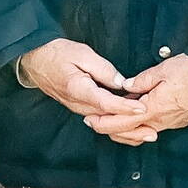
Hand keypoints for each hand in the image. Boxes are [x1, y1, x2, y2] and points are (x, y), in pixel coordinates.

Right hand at [17, 39, 144, 124]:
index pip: (106, 102)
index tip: (142, 109)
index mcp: (78, 89)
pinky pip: (100, 119)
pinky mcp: (80, 108)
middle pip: (107, 119)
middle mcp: (78, 103)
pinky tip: (130, 125)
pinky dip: (116, 124)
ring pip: (105, 123)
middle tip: (152, 132)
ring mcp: (78, 108)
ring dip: (125, 130)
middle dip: (130, 126)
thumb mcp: (81, 53)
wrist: (35, 61)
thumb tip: (121, 82)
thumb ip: (102, 68)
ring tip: (146, 133)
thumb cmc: (56, 54)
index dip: (125, 108)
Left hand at [85, 54, 187, 144]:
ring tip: (113, 117)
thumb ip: (141, 81)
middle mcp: (162, 122)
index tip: (90, 119)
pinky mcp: (181, 121)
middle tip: (95, 120)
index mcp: (154, 109)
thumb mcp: (163, 69)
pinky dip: (141, 124)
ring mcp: (173, 124)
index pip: (121, 123)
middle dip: (110, 128)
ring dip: (126, 127)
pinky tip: (137, 112)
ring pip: (143, 132)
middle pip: (130, 133)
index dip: (103, 123)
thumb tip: (126, 87)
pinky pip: (155, 127)